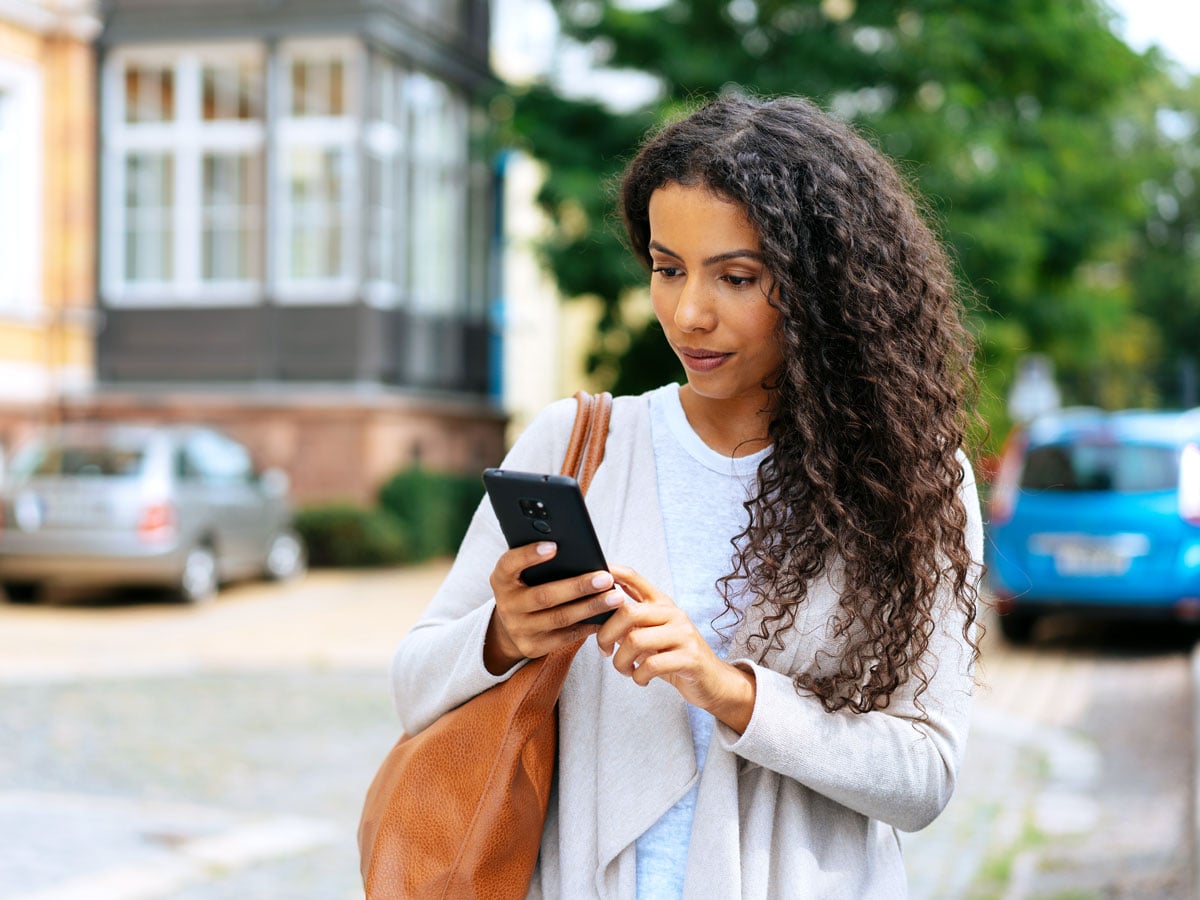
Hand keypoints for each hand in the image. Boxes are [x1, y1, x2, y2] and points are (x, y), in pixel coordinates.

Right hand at [484, 542, 625, 673]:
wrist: (510, 626)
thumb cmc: (526, 587)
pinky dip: (588, 626)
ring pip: (560, 618)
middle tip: (605, 578)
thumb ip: (540, 562)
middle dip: (578, 587)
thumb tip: (579, 550)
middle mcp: (507, 605)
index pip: (509, 564)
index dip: (529, 555)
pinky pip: (565, 636)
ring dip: (591, 607)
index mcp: (501, 579)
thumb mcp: (522, 573)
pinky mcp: (532, 647)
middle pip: (544, 596)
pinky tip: (606, 616)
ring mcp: (519, 629)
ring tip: (615, 598)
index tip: (554, 546)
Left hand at [596, 566, 756, 733]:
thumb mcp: (652, 635)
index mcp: (661, 604)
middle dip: (606, 635)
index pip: (635, 578)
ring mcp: (683, 634)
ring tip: (624, 670)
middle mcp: (673, 614)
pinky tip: (640, 679)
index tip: (594, 574)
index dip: (613, 572)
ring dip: (621, 661)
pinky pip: (651, 665)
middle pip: (627, 612)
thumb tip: (597, 612)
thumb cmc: (673, 657)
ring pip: (635, 640)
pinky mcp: (689, 658)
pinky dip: (638, 676)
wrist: (711, 681)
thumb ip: (631, 623)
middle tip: (604, 652)